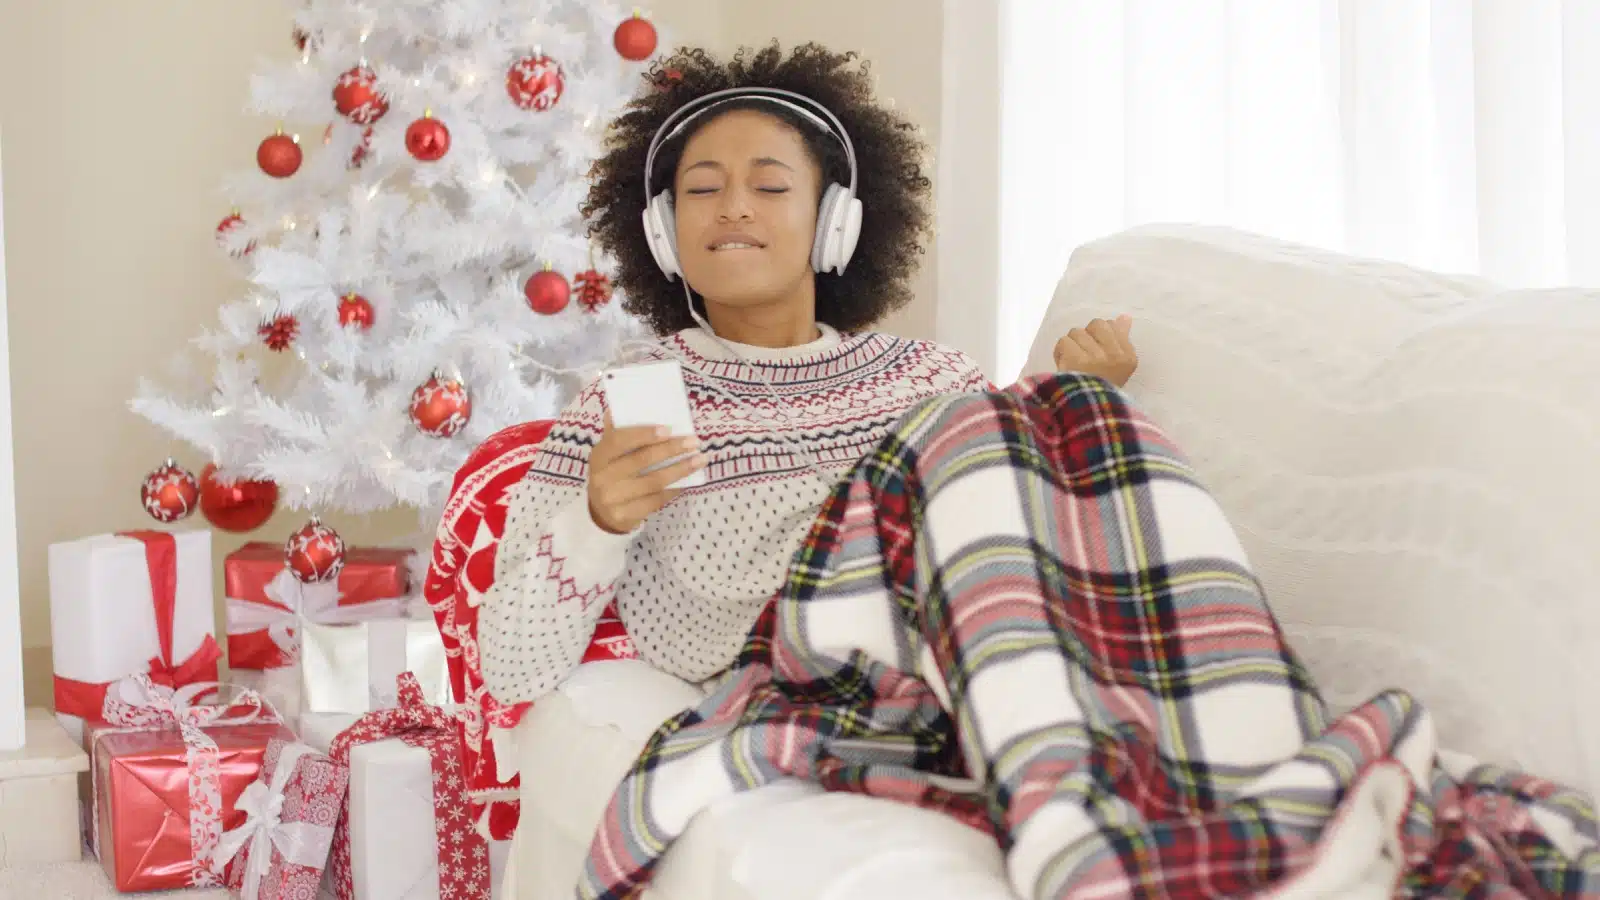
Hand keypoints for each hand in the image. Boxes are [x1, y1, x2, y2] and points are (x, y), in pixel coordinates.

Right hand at [587, 415, 707, 533]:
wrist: (600, 513)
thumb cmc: (611, 474)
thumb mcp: (609, 454)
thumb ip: (617, 434)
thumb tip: (616, 409)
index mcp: (599, 455)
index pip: (620, 440)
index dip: (644, 434)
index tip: (669, 429)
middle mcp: (602, 477)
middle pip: (641, 460)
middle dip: (670, 449)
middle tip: (694, 442)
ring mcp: (612, 499)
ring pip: (653, 482)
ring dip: (680, 469)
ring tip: (700, 459)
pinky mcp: (625, 516)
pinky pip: (656, 500)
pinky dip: (674, 489)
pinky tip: (688, 481)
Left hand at [1052, 315, 1136, 386]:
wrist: (1085, 411)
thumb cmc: (1101, 389)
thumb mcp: (1119, 367)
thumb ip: (1121, 338)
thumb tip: (1124, 317)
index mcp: (1127, 357)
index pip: (1112, 326)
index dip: (1098, 335)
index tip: (1094, 350)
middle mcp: (1115, 355)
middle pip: (1096, 324)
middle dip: (1085, 337)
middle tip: (1082, 355)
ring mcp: (1097, 357)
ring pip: (1077, 332)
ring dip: (1071, 345)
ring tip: (1072, 362)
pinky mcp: (1077, 360)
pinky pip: (1064, 341)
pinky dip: (1060, 352)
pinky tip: (1063, 364)